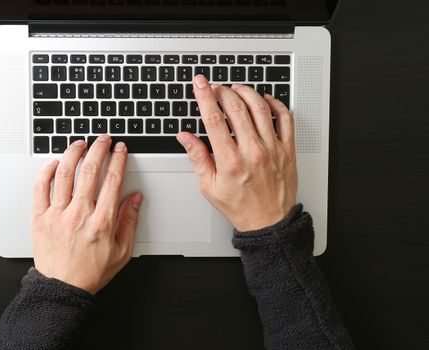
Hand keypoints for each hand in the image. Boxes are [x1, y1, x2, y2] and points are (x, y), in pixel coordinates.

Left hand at [31, 135, 142, 293]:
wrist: (62, 288)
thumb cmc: (91, 271)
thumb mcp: (122, 251)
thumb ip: (129, 222)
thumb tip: (135, 199)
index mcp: (102, 221)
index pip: (113, 180)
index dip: (118, 159)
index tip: (120, 149)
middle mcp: (80, 214)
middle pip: (90, 170)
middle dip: (99, 149)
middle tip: (103, 140)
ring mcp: (58, 214)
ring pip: (65, 174)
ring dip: (74, 153)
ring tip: (80, 143)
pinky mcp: (40, 218)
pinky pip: (41, 188)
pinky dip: (47, 172)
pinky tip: (55, 163)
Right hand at [177, 75, 297, 230]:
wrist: (269, 222)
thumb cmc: (240, 206)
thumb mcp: (209, 186)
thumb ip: (197, 157)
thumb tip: (185, 137)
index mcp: (230, 161)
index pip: (214, 119)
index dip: (205, 96)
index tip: (200, 84)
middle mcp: (252, 151)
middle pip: (236, 108)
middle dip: (223, 91)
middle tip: (216, 87)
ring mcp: (272, 149)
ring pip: (260, 108)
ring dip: (246, 92)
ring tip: (236, 88)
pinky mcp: (287, 150)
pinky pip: (285, 119)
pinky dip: (275, 104)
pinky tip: (265, 100)